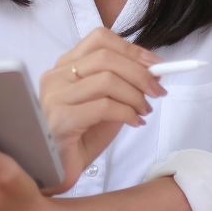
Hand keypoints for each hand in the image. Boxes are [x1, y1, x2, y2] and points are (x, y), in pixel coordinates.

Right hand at [38, 26, 166, 193]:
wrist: (58, 171)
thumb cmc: (81, 137)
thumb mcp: (106, 104)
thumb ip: (122, 85)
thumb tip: (154, 71)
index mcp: (64, 66)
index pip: (99, 39)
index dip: (132, 49)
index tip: (155, 64)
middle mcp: (55, 76)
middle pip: (106, 57)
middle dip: (139, 73)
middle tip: (157, 91)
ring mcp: (54, 96)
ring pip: (107, 79)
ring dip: (135, 95)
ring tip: (144, 111)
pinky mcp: (60, 119)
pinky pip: (104, 106)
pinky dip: (127, 112)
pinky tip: (134, 122)